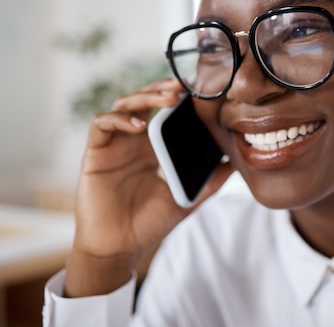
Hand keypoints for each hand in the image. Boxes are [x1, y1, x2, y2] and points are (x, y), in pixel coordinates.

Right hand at [64, 78, 233, 296]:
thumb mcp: (186, 199)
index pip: (164, 110)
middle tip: (183, 86)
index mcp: (154, 146)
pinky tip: (139, 125)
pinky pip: (102, 124)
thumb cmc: (148, 223)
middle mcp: (133, 139)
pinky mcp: (96, 152)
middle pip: (145, 99)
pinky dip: (119, 119)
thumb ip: (209, 182)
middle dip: (163, 88)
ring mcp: (114, 143)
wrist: (117, 247)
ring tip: (168, 99)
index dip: (178, 97)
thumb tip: (236, 164)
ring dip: (145, 96)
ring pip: (124, 104)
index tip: (199, 89)